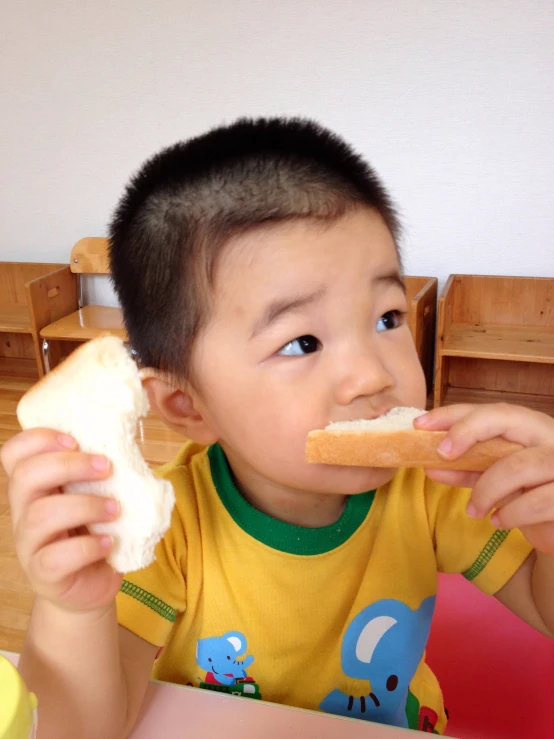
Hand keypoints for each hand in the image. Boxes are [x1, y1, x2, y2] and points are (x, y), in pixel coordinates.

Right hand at [1, 428, 122, 611]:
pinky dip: (87, 547)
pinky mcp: (43, 574)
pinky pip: (55, 558)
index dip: (37, 439)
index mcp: (35, 487)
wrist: (92, 585)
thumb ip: (98, 472)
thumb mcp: (94, 495)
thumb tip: (125, 444)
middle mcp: (24, 512)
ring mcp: (29, 545)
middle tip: (106, 467)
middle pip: (25, 477)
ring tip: (115, 509)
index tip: (75, 440)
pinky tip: (108, 543)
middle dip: (68, 466)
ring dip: (85, 506)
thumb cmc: (95, 531)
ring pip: (40, 515)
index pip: (13, 454)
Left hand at [415, 403, 553, 555]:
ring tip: (474, 510)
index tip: (420, 425)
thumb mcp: (496, 479)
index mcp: (530, 427)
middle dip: (467, 431)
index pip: (491, 410)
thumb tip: (430, 464)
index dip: (454, 415)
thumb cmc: (531, 495)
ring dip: (487, 489)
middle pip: (507, 417)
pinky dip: (511, 513)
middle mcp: (549, 436)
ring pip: (519, 465)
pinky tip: (499, 521)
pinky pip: (536, 501)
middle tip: (442, 454)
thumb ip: (469, 469)